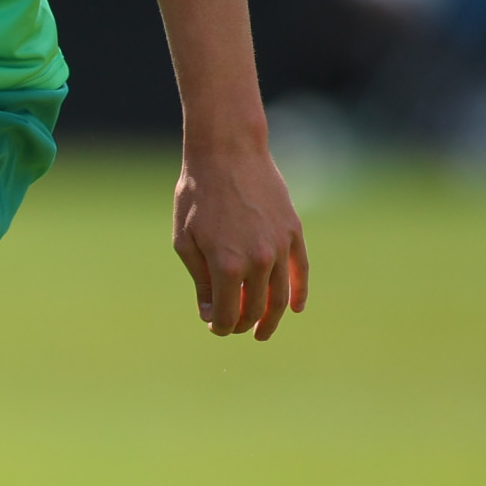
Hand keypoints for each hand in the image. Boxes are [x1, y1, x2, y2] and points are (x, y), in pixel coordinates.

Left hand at [172, 134, 306, 339]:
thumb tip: (210, 315)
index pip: (228, 313)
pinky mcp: (293, 232)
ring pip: (280, 296)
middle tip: (234, 328)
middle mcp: (258, 260)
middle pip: (255, 309)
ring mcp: (280, 246)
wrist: (228, 154)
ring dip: (271, 318)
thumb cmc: (198, 196)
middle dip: (243, 324)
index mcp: (226, 264)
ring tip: (262, 331)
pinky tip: (294, 309)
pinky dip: (298, 293)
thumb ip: (200, 281)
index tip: (215, 328)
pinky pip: (300, 271)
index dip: (221, 327)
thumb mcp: (185, 240)